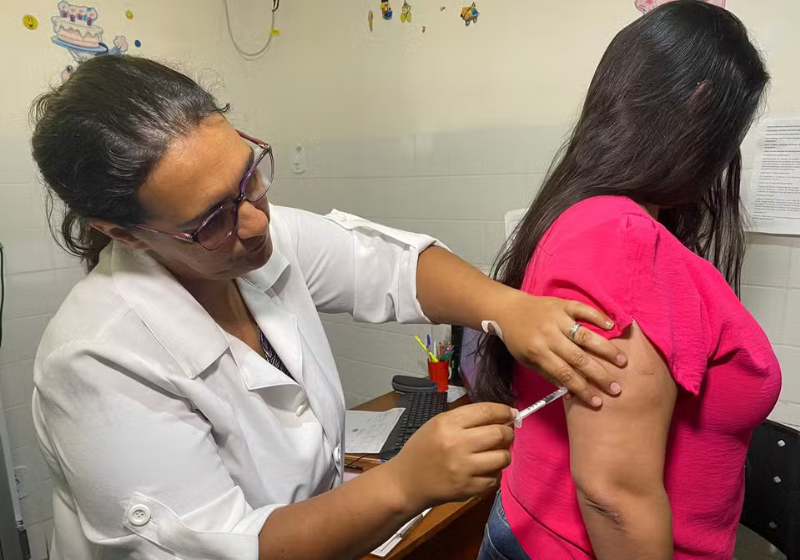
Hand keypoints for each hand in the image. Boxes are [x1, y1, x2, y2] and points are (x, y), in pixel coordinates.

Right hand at [385, 403, 514, 510]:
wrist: (407, 482)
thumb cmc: (422, 449)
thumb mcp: (438, 424)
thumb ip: (467, 419)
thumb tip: (501, 417)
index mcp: (448, 424)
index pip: (486, 411)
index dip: (504, 411)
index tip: (512, 413)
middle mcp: (457, 444)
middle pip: (499, 433)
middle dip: (508, 432)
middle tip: (506, 434)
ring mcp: (464, 468)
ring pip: (503, 457)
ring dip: (504, 454)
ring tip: (495, 453)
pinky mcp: (469, 488)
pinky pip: (496, 478)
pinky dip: (494, 473)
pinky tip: (484, 469)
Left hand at [493, 292, 625, 406]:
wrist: (509, 309)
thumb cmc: (519, 339)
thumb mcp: (527, 360)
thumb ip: (549, 374)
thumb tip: (571, 393)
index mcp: (538, 351)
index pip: (564, 374)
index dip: (582, 389)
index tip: (598, 401)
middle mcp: (549, 335)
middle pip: (578, 358)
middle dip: (599, 375)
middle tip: (616, 388)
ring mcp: (557, 318)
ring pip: (584, 335)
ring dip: (605, 349)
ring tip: (622, 361)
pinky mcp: (563, 304)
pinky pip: (583, 310)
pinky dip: (598, 317)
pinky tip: (612, 328)